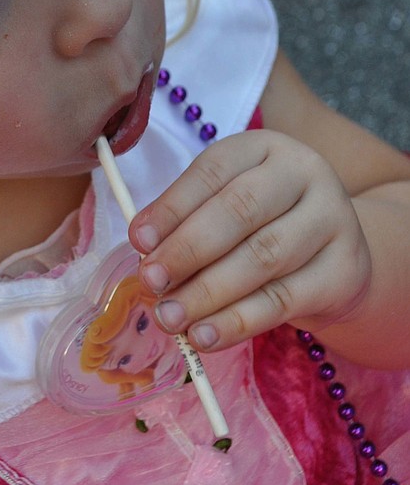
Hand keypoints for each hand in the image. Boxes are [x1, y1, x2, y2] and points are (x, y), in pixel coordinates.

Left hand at [128, 130, 371, 352]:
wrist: (337, 254)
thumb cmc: (264, 224)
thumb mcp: (227, 205)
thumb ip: (186, 219)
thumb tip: (144, 246)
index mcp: (264, 148)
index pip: (213, 170)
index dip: (172, 207)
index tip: (139, 241)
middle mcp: (304, 173)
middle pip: (240, 211)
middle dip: (187, 250)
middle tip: (151, 282)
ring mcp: (333, 220)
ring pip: (262, 259)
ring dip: (207, 293)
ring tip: (169, 317)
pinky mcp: (345, 271)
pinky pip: (283, 300)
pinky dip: (237, 322)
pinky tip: (204, 336)